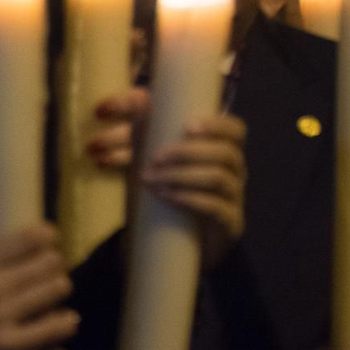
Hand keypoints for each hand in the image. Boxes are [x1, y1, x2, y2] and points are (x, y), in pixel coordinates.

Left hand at [93, 88, 246, 265]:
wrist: (167, 245)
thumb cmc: (163, 193)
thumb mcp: (151, 159)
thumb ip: (140, 131)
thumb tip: (112, 103)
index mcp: (223, 152)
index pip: (236, 131)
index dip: (218, 125)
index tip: (188, 126)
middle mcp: (235, 173)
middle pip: (226, 153)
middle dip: (189, 152)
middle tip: (155, 157)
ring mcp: (234, 199)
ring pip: (219, 178)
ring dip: (183, 175)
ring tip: (152, 179)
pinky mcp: (229, 225)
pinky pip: (216, 208)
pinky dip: (190, 199)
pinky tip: (167, 196)